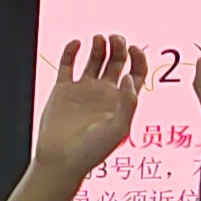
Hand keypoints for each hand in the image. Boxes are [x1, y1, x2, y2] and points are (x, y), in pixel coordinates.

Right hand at [34, 34, 147, 177]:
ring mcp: (83, 89)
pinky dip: (71, 50)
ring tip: (99, 39)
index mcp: (122, 101)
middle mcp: (104, 92)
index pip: (136, 73)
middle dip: (119, 47)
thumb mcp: (119, 129)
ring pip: (95, 59)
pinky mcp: (63, 89)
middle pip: (117, 61)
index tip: (134, 48)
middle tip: (115, 39)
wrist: (61, 161)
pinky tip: (76, 43)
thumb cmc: (92, 151)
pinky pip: (68, 63)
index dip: (138, 58)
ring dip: (99, 46)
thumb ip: (129, 102)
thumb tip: (129, 76)